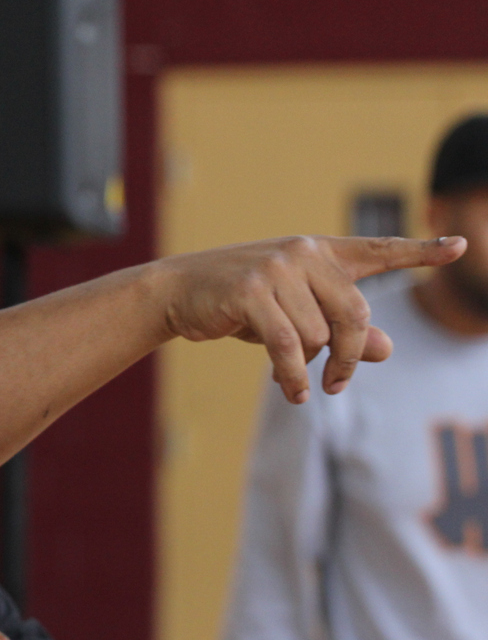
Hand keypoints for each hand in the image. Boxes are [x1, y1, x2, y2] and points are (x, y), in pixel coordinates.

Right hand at [154, 235, 464, 402]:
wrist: (179, 291)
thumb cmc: (242, 302)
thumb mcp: (297, 314)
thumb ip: (344, 329)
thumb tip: (386, 348)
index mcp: (321, 253)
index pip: (379, 251)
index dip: (422, 251)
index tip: (461, 246)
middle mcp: (304, 253)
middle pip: (355, 315)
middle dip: (348, 357)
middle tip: (337, 384)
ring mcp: (277, 268)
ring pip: (317, 335)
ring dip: (305, 364)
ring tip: (287, 371)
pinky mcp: (251, 290)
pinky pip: (287, 345)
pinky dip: (292, 376)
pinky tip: (294, 393)